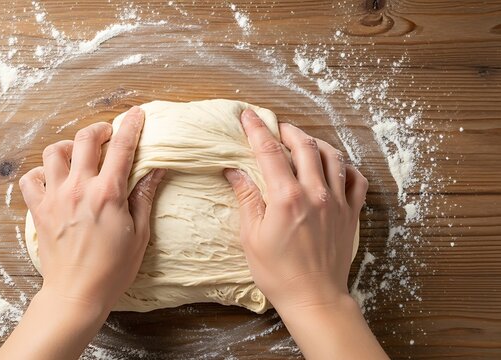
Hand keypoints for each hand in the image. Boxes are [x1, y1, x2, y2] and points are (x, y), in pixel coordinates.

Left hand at [20, 106, 164, 311]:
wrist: (77, 293)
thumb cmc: (113, 268)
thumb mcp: (140, 233)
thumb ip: (144, 196)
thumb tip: (155, 170)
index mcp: (108, 193)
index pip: (122, 148)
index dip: (132, 126)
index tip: (137, 114)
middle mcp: (79, 188)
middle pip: (85, 139)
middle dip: (100, 129)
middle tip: (109, 134)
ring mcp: (55, 198)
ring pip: (54, 152)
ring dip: (69, 146)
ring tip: (79, 154)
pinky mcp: (39, 210)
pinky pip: (31, 179)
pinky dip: (41, 172)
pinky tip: (54, 178)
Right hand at [225, 109, 386, 358]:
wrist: (314, 297)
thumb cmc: (278, 272)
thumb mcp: (251, 237)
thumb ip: (246, 199)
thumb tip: (235, 172)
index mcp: (286, 198)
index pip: (269, 151)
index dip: (257, 129)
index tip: (248, 116)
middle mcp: (315, 193)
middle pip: (304, 145)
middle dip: (288, 130)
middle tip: (276, 127)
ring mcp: (337, 202)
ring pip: (332, 156)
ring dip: (316, 143)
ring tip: (303, 142)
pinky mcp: (350, 213)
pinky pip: (356, 179)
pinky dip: (345, 166)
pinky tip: (335, 166)